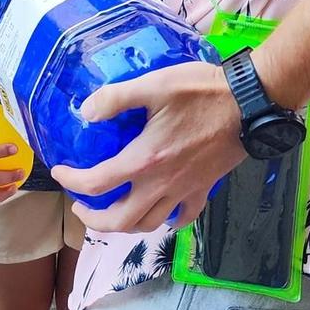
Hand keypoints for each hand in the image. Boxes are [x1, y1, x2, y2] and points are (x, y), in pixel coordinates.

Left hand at [53, 62, 245, 232]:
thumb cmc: (201, 91)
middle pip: (120, 221)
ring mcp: (185, 190)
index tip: (60, 172)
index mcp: (144, 160)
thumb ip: (115, 98)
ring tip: (112, 210)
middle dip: (94, 220)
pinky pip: (182, 218)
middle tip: (81, 206)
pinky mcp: (204, 189)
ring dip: (124, 225)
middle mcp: (162, 184)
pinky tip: (159, 210)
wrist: (249, 102)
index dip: (71, 181)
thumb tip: (86, 112)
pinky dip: (166, 221)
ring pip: (149, 225)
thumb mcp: (152, 84)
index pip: (97, 183)